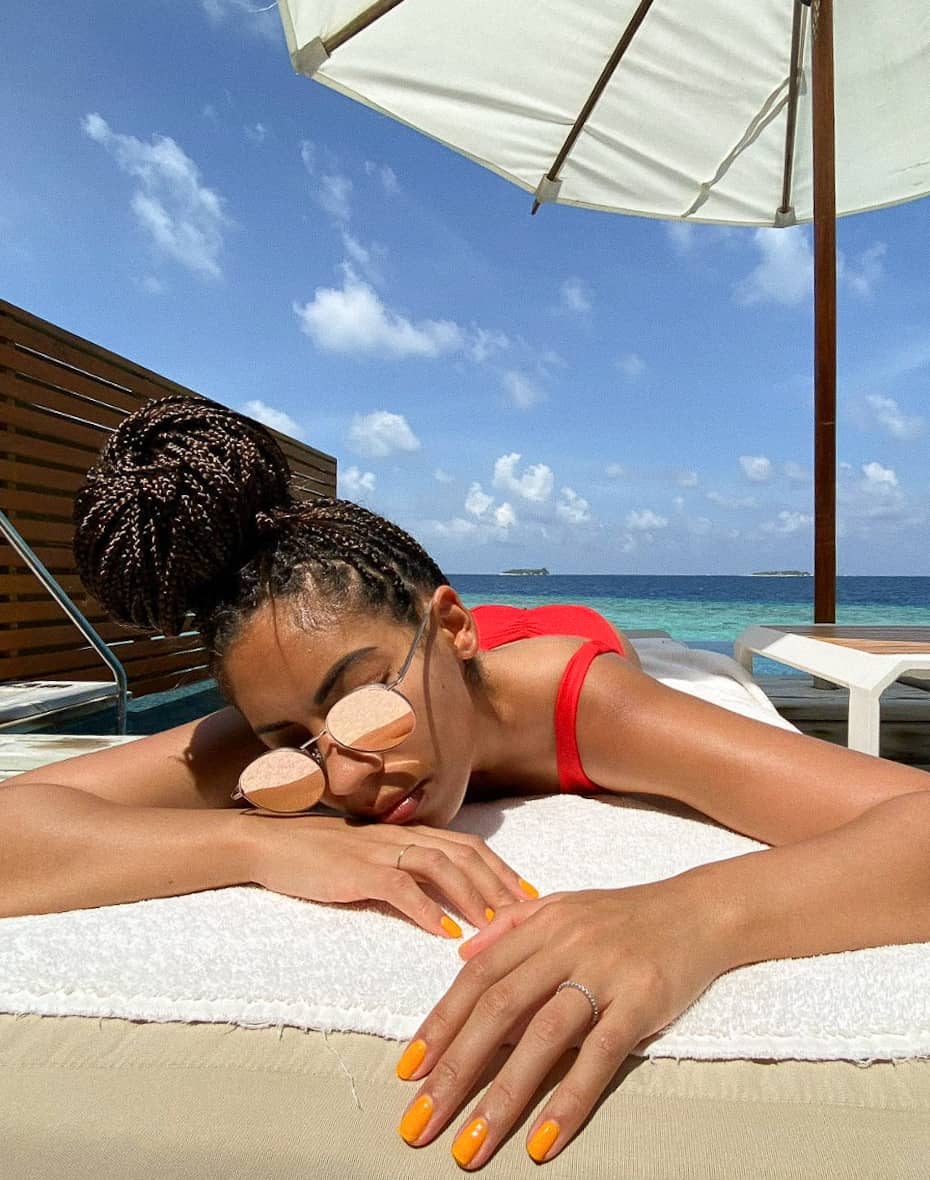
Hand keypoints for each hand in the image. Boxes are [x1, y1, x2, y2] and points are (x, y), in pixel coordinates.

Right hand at [243, 812, 535, 936]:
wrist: (270, 845)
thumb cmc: (320, 856)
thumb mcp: (372, 858)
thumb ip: (405, 869)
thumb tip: (442, 898)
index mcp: (409, 834)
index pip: (468, 845)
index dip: (502, 868)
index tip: (530, 896)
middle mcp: (402, 836)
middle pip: (465, 854)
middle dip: (500, 884)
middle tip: (528, 915)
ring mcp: (380, 851)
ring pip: (440, 866)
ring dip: (472, 896)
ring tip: (495, 926)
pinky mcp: (357, 871)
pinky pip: (400, 888)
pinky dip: (426, 909)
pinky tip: (444, 932)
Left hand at [395, 875, 732, 1166]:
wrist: (701, 910)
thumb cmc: (626, 915)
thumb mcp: (564, 906)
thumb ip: (512, 926)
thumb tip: (462, 954)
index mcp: (541, 925)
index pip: (478, 978)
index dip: (440, 1024)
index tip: (408, 1071)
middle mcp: (566, 946)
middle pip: (497, 1010)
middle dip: (453, 1070)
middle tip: (419, 1122)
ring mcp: (604, 974)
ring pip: (542, 1038)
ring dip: (501, 1097)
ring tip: (470, 1145)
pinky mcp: (642, 1003)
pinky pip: (600, 1057)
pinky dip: (568, 1101)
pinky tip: (541, 1140)